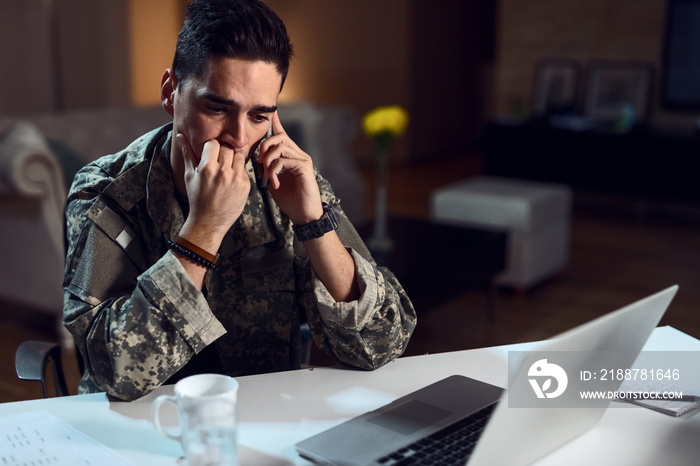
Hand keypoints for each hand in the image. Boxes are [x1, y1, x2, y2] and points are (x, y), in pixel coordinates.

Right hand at [177, 133, 249, 249]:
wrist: (209, 221)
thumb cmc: (197, 197)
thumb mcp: (189, 175)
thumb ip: (187, 153)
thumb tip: (180, 135)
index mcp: (207, 168)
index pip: (214, 143)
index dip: (211, 148)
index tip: (209, 156)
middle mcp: (223, 172)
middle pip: (227, 148)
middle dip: (222, 153)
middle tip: (217, 163)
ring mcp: (236, 179)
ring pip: (239, 156)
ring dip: (233, 160)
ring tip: (225, 170)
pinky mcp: (246, 185)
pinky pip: (244, 169)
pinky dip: (238, 171)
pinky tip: (231, 181)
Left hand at [258, 112, 323, 224]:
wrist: (303, 214)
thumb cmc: (288, 199)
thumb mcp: (272, 181)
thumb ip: (266, 167)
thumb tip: (257, 159)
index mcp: (290, 155)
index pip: (281, 134)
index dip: (275, 122)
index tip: (271, 111)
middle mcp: (298, 154)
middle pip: (278, 137)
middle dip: (264, 146)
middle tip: (259, 162)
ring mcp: (302, 159)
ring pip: (280, 146)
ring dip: (268, 160)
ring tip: (267, 175)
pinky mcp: (304, 167)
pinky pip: (284, 160)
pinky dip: (275, 170)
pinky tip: (275, 182)